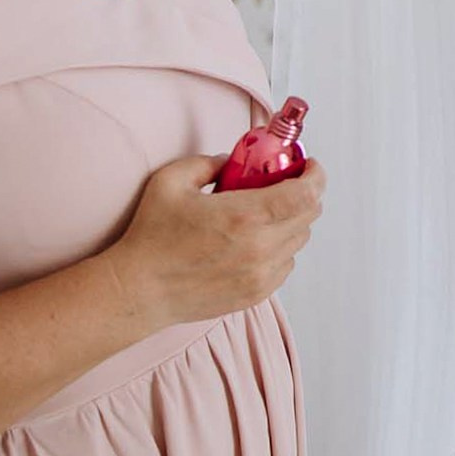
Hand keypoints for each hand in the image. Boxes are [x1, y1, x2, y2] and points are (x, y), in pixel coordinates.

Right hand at [105, 155, 326, 331]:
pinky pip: (286, 265)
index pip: (307, 194)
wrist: (139, 290)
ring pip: (299, 241)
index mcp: (245, 216)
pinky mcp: (256, 294)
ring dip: (291, 222)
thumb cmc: (152, 237)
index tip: (309, 166)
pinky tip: (255, 241)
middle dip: (304, 194)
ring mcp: (261, 275)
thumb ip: (208, 162)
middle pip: (309, 215)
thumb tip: (232, 161)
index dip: (315, 175)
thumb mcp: (172, 181)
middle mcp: (260, 248)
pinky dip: (280, 249)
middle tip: (286, 184)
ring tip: (265, 214)